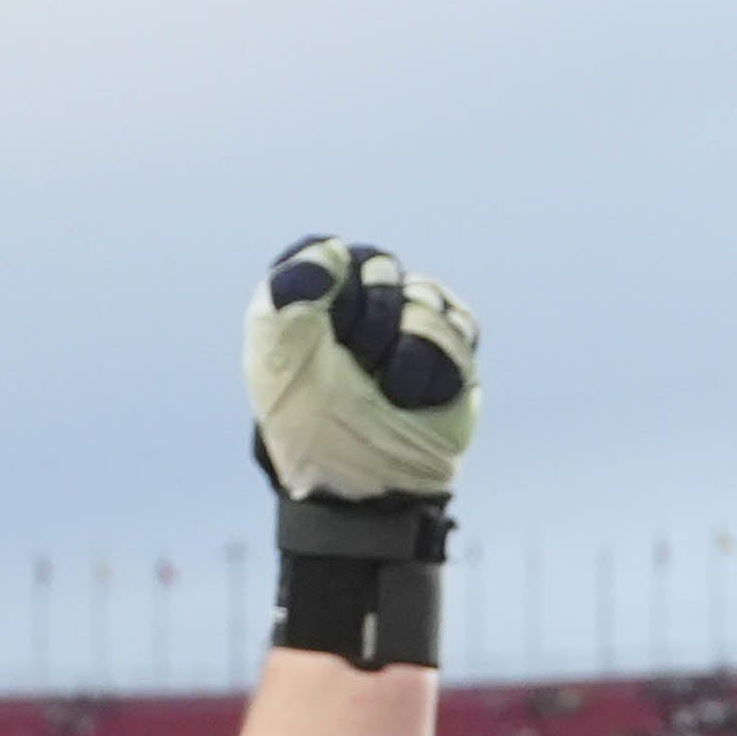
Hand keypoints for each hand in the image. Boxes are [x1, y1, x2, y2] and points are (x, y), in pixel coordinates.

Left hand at [248, 242, 482, 511]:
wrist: (364, 485)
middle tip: (357, 369)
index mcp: (310, 296)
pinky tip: (414, 395)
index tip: (320, 338)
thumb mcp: (277, 357)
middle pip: (380, 266)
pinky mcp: (451, 349)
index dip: (331, 296)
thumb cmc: (311, 425)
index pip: (329, 254)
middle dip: (371, 324)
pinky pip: (459, 326)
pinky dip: (437, 367)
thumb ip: (290, 289)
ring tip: (388, 391)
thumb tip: (334, 249)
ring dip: (404, 353)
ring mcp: (409, 321)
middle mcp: (360, 300)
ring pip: (424, 296)